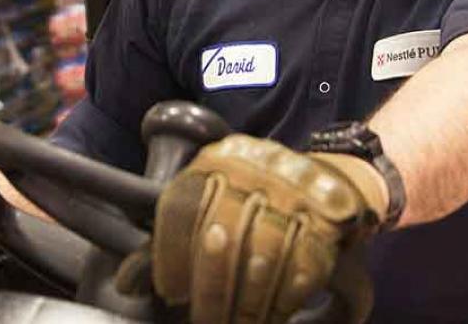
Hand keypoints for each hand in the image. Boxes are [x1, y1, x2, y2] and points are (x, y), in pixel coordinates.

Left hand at [141, 135, 388, 323]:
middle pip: (221, 237)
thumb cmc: (263, 197)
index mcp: (219, 159)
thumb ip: (176, 234)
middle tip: (206, 320)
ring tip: (236, 323)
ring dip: (246, 304)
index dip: (169, 255)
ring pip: (260, 258)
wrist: (338, 180)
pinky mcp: (329, 218)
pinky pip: (299, 268)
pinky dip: (283, 300)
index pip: (182, 205)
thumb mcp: (217, 198)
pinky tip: (271, 315)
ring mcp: (296, 191)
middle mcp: (255, 168)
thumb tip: (128, 282)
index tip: (170, 292)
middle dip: (210, 291)